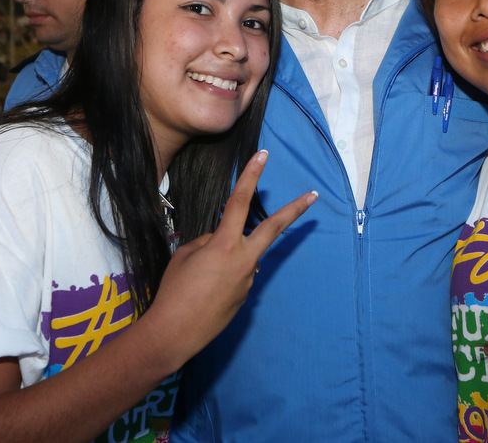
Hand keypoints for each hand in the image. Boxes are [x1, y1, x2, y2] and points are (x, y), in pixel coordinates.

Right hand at [142, 150, 315, 367]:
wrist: (174, 332)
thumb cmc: (174, 290)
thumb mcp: (186, 255)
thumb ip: (209, 241)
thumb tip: (223, 241)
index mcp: (225, 244)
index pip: (239, 201)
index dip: (251, 175)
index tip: (263, 155)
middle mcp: (244, 259)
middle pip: (274, 227)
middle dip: (295, 210)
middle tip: (313, 195)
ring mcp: (249, 279)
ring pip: (245, 255)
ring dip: (227, 258)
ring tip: (198, 280)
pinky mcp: (246, 296)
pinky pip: (238, 275)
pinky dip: (223, 275)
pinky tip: (205, 291)